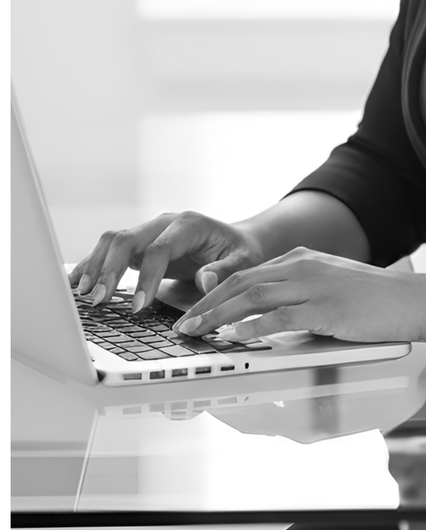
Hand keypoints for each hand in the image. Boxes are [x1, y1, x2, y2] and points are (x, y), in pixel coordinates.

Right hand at [67, 212, 265, 312]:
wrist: (237, 241)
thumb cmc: (240, 252)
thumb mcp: (243, 263)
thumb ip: (225, 272)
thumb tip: (205, 281)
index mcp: (189, 225)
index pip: (159, 249)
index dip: (146, 278)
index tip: (139, 307)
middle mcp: (164, 223)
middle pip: (128, 239)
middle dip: (110, 269)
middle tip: (99, 300)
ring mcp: (150, 232)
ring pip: (113, 241)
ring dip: (96, 265)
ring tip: (83, 294)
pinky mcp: (140, 244)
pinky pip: (111, 249)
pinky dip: (94, 264)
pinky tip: (78, 282)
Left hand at [174, 247, 425, 343]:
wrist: (411, 300)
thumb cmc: (374, 300)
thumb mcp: (329, 287)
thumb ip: (300, 296)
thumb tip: (268, 320)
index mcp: (301, 260)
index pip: (246, 274)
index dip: (214, 294)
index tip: (193, 312)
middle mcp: (301, 266)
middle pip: (240, 282)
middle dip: (206, 305)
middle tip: (183, 325)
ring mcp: (312, 286)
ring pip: (252, 297)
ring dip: (218, 316)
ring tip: (196, 332)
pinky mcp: (324, 308)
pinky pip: (280, 317)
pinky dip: (252, 327)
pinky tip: (234, 337)